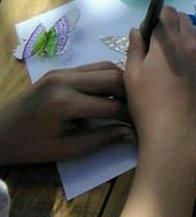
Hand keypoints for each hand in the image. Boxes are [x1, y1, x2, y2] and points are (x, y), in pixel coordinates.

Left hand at [0, 62, 132, 164]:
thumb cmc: (31, 146)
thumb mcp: (66, 150)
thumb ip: (101, 140)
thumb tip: (133, 134)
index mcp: (64, 103)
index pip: (111, 106)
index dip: (131, 117)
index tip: (144, 126)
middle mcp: (64, 80)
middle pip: (113, 77)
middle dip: (131, 94)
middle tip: (141, 110)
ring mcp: (62, 71)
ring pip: (107, 67)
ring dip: (122, 83)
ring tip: (129, 102)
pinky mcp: (61, 70)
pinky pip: (94, 68)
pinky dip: (109, 78)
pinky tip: (113, 94)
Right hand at [123, 6, 195, 155]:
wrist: (176, 133)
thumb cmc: (147, 103)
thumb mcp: (132, 74)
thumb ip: (135, 48)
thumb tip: (138, 31)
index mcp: (169, 41)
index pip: (167, 12)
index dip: (156, 15)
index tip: (147, 29)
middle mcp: (190, 45)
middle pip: (184, 20)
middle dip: (170, 22)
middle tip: (154, 41)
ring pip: (194, 34)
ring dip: (181, 35)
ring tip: (165, 55)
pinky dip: (189, 50)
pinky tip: (177, 68)